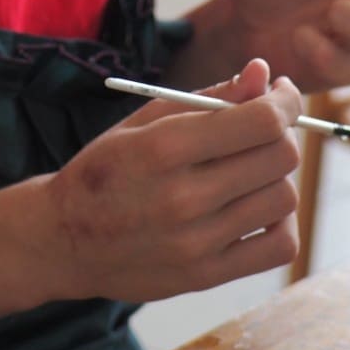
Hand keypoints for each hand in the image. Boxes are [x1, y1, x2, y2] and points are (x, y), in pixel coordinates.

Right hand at [42, 60, 299, 301]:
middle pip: (279, 156)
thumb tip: (263, 73)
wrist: (64, 239)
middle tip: (264, 128)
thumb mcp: (146, 119)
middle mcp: (184, 197)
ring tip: (251, 167)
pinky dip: (279, 221)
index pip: (261, 121)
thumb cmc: (107, 169)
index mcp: (165, 147)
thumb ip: (210, 96)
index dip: (285, 101)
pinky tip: (257, 206)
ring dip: (277, 175)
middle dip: (283, 132)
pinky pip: (278, 247)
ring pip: (284, 198)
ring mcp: (197, 242)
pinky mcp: (207, 276)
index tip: (283, 93)